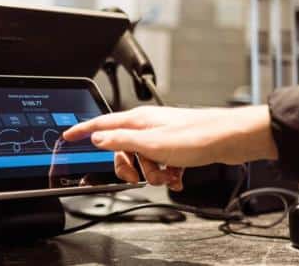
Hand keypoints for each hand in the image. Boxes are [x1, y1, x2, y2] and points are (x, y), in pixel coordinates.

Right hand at [62, 105, 276, 189]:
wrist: (230, 140)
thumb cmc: (196, 137)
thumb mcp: (151, 144)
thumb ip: (121, 141)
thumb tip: (96, 138)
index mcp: (137, 120)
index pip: (101, 124)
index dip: (82, 130)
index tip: (68, 136)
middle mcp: (147, 126)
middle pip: (122, 149)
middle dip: (131, 167)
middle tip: (141, 176)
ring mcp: (161, 136)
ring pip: (142, 160)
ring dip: (153, 173)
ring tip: (168, 175)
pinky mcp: (175, 147)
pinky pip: (160, 164)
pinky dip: (167, 174)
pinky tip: (177, 177)